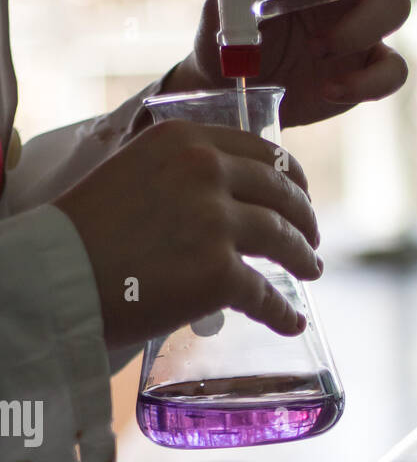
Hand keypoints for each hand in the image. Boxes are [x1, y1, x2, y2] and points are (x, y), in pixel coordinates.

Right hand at [55, 121, 321, 349]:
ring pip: (283, 239)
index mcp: (186, 140)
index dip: (288, 176)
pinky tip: (291, 321)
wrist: (60, 276)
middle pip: (281, 193)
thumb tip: (216, 196)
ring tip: (311, 271)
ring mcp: (217, 223)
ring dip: (303, 258)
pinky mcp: (219, 274)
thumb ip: (178, 173)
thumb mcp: (132, 171)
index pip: (260, 151)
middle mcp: (208, 172)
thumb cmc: (85, 232)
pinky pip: (266, 295)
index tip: (298, 192)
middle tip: (311, 238)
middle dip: (304, 217)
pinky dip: (283, 312)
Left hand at [169, 0, 409, 126]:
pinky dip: (368, 83)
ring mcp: (359, 21)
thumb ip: (234, 0)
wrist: (240, 91)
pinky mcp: (370, 63)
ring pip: (395, 4)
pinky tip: (329, 91)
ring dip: (361, 28)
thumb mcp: (223, 21)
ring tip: (318, 51)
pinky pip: (394, 68)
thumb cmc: (233, 44)